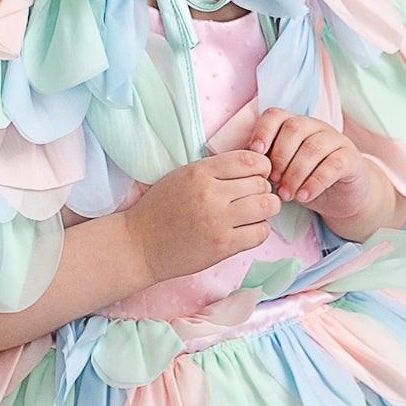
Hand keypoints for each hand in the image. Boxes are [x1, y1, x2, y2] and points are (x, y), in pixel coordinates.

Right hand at [124, 149, 274, 289]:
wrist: (139, 244)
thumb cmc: (160, 209)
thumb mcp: (182, 176)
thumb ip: (214, 170)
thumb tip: (252, 168)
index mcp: (200, 171)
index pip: (249, 159)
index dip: (261, 167)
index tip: (256, 176)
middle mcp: (211, 193)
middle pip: (261, 183)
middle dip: (263, 190)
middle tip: (253, 198)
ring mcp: (218, 220)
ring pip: (266, 206)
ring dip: (266, 210)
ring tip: (255, 214)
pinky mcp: (222, 245)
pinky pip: (260, 233)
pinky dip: (259, 230)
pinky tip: (247, 230)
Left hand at [247, 106, 396, 238]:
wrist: (341, 198)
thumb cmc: (305, 182)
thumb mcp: (283, 172)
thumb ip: (267, 163)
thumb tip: (245, 165)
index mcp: (295, 125)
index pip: (276, 115)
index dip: (263, 130)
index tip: (256, 153)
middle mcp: (316, 127)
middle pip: (294, 128)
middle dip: (280, 157)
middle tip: (273, 182)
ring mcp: (336, 140)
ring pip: (313, 147)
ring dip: (295, 173)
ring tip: (286, 195)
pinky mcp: (351, 158)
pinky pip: (333, 165)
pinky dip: (315, 182)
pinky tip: (304, 197)